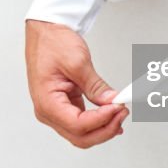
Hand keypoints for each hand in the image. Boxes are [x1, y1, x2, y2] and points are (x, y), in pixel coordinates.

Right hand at [25, 19, 128, 147]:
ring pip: (82, 134)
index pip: (77, 125)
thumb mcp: (77, 62)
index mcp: (46, 102)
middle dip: (105, 129)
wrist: (45, 30)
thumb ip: (96, 86)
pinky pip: (81, 123)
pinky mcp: (63, 105)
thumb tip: (112, 101)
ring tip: (120, 112)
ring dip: (103, 127)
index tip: (118, 107)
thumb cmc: (52, 42)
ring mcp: (55, 110)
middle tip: (122, 112)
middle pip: (80, 136)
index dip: (101, 120)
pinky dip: (98, 122)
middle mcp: (48, 111)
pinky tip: (111, 116)